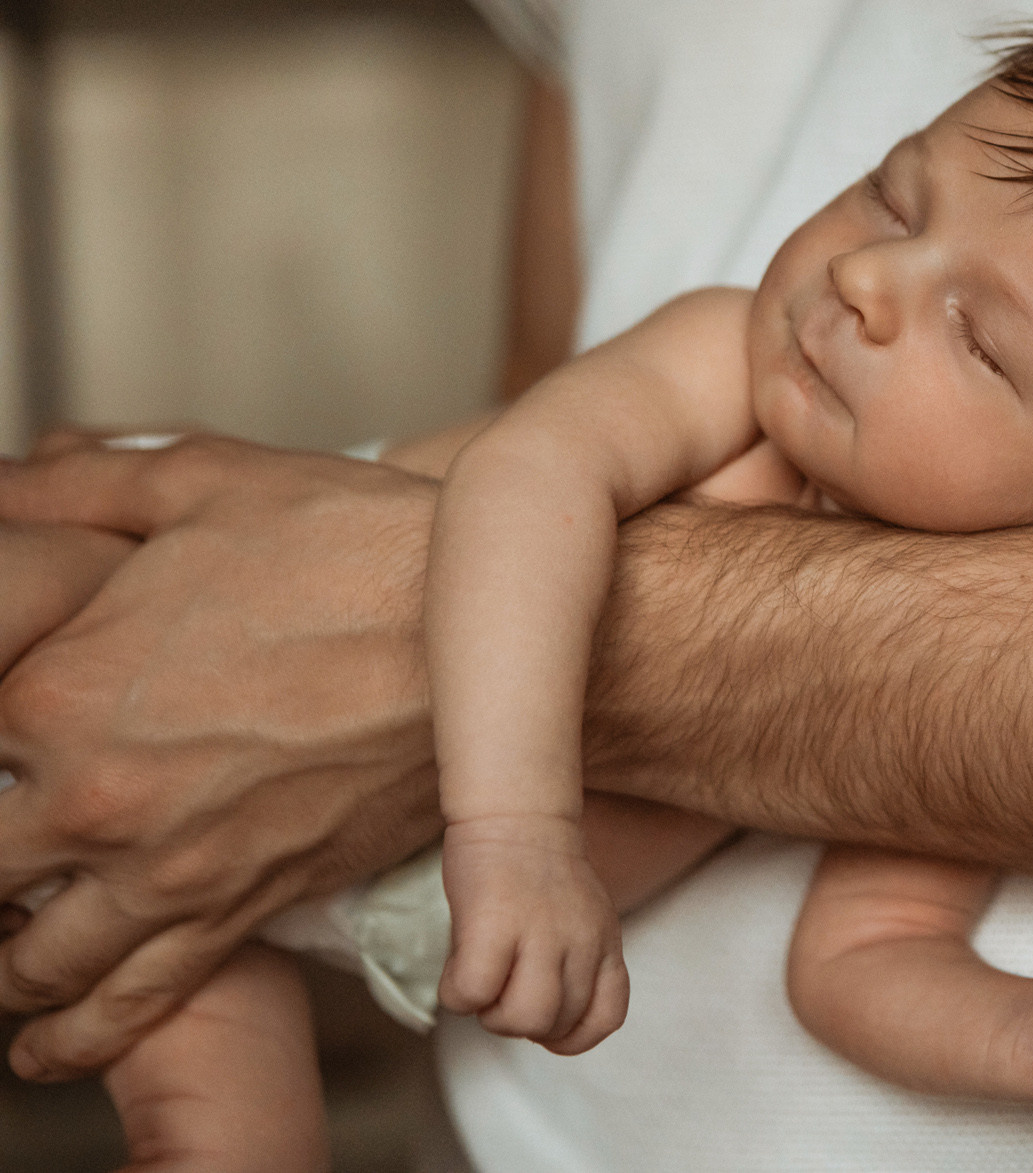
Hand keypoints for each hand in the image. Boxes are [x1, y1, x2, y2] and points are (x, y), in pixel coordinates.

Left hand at [0, 431, 441, 1080]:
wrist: (494, 639)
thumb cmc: (358, 550)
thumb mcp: (204, 482)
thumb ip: (77, 485)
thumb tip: (1, 481)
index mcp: (58, 687)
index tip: (3, 741)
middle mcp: (95, 797)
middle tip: (7, 841)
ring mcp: (169, 868)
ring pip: (29, 960)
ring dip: (3, 961)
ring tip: (2, 954)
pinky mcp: (245, 910)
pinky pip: (133, 1004)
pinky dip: (76, 1035)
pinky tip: (49, 1039)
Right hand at [439, 813, 627, 1053]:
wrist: (515, 813)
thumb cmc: (536, 874)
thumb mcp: (580, 920)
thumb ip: (574, 965)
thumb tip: (539, 1023)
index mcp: (605, 942)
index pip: (606, 1017)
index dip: (570, 1035)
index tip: (544, 1022)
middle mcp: (581, 941)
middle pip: (554, 1025)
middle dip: (519, 1022)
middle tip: (501, 985)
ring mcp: (541, 932)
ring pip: (520, 1019)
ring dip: (490, 1013)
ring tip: (482, 979)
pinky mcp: (494, 923)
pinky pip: (473, 992)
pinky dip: (458, 993)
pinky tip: (457, 966)